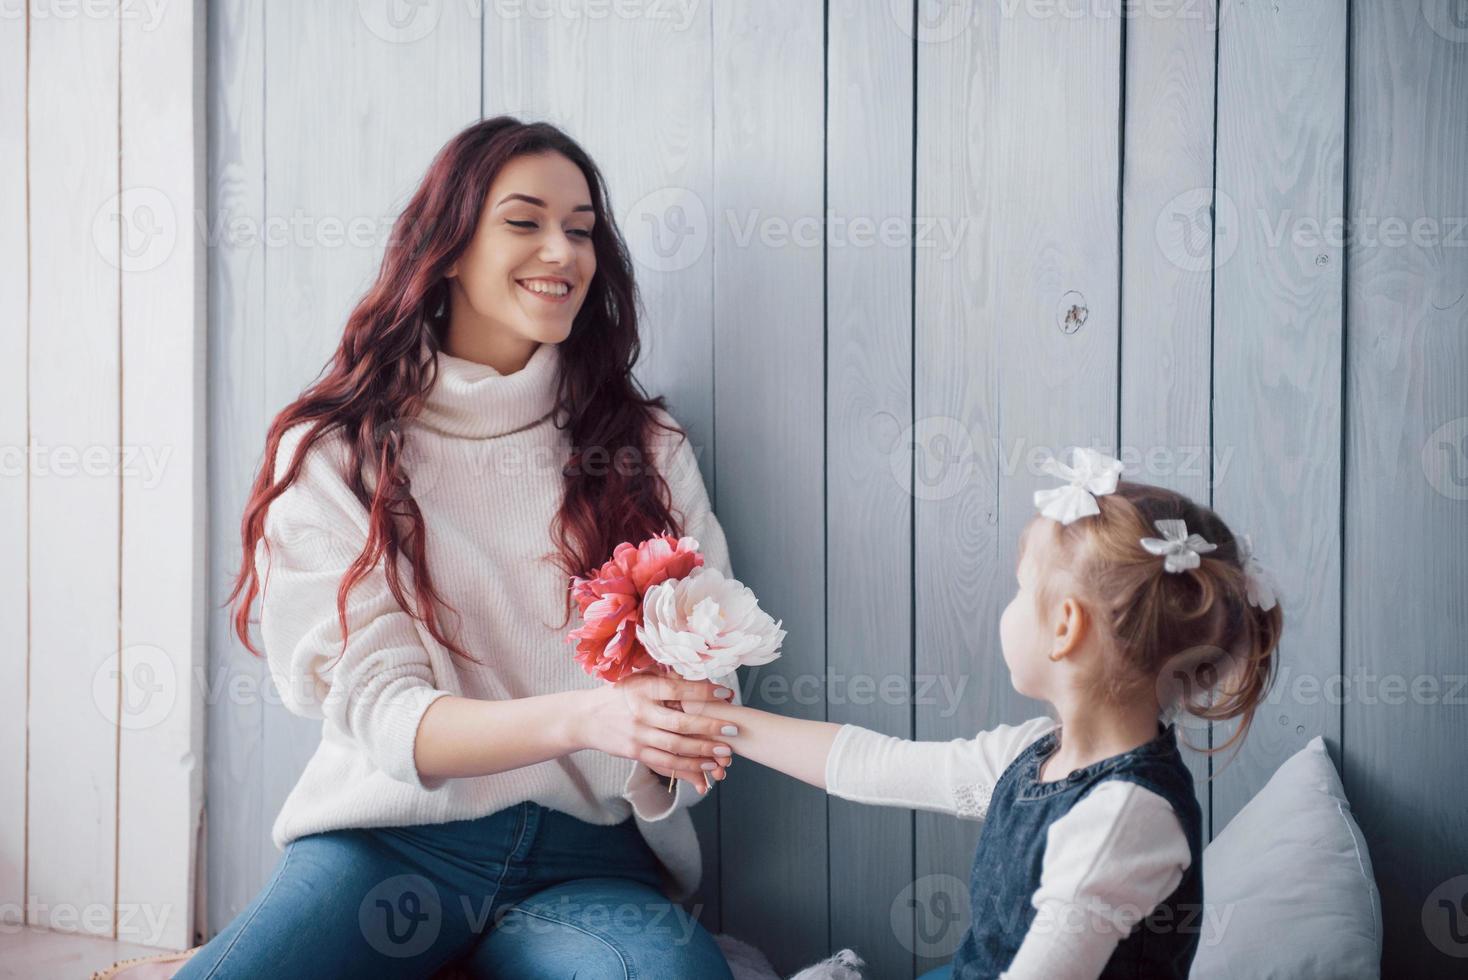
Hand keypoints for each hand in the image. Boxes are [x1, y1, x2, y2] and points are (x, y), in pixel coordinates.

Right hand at [573, 673, 736, 793]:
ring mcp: (638, 736)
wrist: (585, 718)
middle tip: (732, 728)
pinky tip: (705, 768)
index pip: (677, 690)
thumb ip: (662, 677)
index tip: (726, 694)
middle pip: (680, 723)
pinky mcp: (635, 753)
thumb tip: (694, 670)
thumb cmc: (616, 694)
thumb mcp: (636, 678)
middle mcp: (640, 713)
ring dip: (702, 751)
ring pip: (675, 747)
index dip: (703, 693)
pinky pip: (665, 763)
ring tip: (725, 752)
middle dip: (709, 727)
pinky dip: (687, 767)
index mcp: (642, 689)